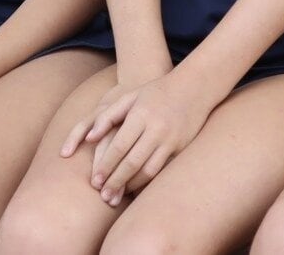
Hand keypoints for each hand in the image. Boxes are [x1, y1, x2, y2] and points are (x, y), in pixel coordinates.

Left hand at [76, 73, 211, 205]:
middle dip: (116, 181)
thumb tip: (88, 139)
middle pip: (132, 162)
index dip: (105, 166)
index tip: (95, 181)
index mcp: (140, 114)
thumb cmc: (155, 92)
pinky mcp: (181, 148)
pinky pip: (162, 170)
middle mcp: (156, 128)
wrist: (194, 87)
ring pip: (148, 170)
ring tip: (118, 195)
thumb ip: (107, 117)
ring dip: (131, 185)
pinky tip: (136, 186)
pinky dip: (147, 181)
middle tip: (103, 196)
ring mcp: (171, 139)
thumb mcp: (130, 96)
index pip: (119, 146)